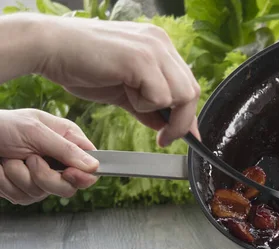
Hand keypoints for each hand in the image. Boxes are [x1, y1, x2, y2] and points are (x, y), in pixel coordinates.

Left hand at [0, 109, 98, 204]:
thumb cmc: (1, 126)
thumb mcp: (35, 131)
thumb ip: (65, 149)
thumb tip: (94, 166)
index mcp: (67, 141)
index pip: (90, 166)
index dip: (83, 175)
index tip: (69, 174)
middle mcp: (57, 161)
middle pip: (69, 187)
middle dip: (44, 177)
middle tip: (30, 160)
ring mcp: (40, 178)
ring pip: (42, 194)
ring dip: (18, 176)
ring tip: (8, 158)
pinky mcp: (23, 190)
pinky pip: (22, 198)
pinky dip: (6, 182)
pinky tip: (1, 169)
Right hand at [34, 15, 200, 146]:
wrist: (49, 49)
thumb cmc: (81, 66)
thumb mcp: (124, 92)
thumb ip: (148, 106)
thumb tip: (166, 126)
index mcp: (159, 45)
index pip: (188, 84)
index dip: (187, 114)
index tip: (182, 136)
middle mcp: (161, 42)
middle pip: (192, 91)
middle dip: (181, 122)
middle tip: (163, 138)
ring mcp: (153, 49)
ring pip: (182, 95)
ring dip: (159, 111)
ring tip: (132, 103)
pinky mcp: (141, 59)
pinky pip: (161, 96)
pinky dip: (144, 105)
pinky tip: (123, 92)